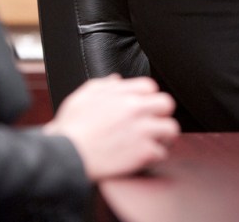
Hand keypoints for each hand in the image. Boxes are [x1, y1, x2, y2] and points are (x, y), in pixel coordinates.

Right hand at [43, 75, 179, 180]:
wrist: (67, 155)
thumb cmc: (70, 128)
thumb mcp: (81, 97)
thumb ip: (102, 86)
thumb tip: (116, 80)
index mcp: (121, 94)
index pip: (150, 86)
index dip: (147, 97)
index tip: (142, 107)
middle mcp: (135, 109)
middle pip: (167, 104)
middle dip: (160, 113)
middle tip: (153, 122)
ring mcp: (142, 131)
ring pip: (171, 128)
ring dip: (163, 135)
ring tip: (153, 141)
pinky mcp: (143, 153)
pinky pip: (162, 152)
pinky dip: (153, 156)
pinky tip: (143, 157)